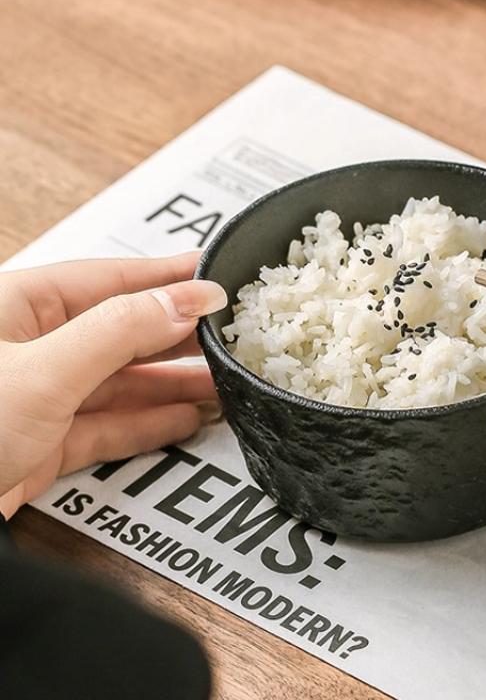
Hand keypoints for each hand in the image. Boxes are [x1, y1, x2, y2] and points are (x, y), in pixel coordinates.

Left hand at [0, 252, 226, 518]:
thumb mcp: (43, 370)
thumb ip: (119, 331)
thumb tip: (185, 298)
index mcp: (16, 308)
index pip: (107, 279)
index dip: (164, 277)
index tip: (213, 274)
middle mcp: (29, 348)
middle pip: (120, 331)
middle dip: (176, 334)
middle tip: (230, 332)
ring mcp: (37, 398)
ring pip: (120, 381)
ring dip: (172, 383)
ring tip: (223, 379)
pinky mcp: (42, 444)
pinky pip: (109, 426)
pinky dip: (149, 423)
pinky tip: (186, 417)